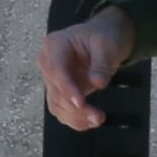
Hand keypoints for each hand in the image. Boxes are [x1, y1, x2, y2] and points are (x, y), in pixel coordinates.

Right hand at [38, 7, 135, 132]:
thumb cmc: (104, 35)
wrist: (105, 38)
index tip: (80, 103)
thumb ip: (101, 64)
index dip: (67, 88)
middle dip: (75, 108)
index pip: (56, 70)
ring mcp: (53, 79)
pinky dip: (76, 119)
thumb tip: (97, 83)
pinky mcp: (60, 92)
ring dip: (76, 117)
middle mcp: (48, 62)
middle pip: (55, 91)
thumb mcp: (107, 45)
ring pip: (57, 105)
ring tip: (98, 119)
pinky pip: (63, 110)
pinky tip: (91, 121)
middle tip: (97, 116)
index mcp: (55, 44)